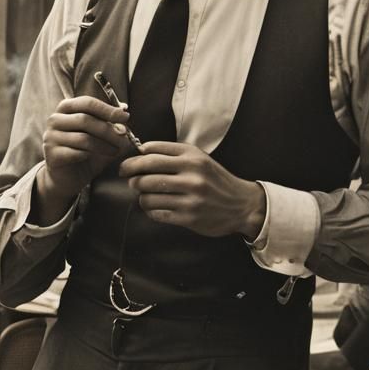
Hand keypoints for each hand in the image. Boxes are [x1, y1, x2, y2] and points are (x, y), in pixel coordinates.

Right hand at [33, 95, 132, 220]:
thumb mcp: (100, 135)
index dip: (107, 109)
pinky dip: (92, 156)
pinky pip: (77, 153)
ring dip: (104, 145)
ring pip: (83, 138)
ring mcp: (51, 137)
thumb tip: (124, 113)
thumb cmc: (86, 151)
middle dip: (108, 129)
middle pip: (85, 120)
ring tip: (115, 151)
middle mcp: (55, 120)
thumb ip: (110, 123)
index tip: (125, 117)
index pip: (87, 102)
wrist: (69, 177)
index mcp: (66, 108)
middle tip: (124, 138)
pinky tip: (100, 159)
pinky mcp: (52, 155)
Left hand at [119, 142, 265, 238]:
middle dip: (132, 177)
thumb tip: (141, 153)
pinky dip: (150, 210)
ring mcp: (190, 197)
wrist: (241, 204)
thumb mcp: (200, 159)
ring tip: (145, 196)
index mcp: (192, 157)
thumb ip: (173, 154)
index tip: (127, 166)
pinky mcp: (189, 217)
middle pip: (146, 173)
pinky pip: (157, 213)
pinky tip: (154, 207)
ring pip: (148, 195)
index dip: (134, 159)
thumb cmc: (216, 180)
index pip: (152, 152)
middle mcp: (191, 175)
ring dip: (141, 196)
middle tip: (130, 180)